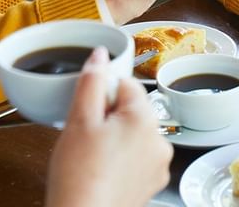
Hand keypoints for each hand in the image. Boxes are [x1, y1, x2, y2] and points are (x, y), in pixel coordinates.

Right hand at [45, 48, 172, 206]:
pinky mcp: (151, 183)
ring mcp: (158, 164)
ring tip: (92, 156)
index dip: (102, 93)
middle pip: (132, 109)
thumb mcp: (79, 120)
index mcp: (145, 119)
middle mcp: (159, 140)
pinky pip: (136, 157)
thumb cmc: (80, 177)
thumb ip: (92, 81)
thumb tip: (101, 55)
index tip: (88, 110)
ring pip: (134, 133)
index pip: (127, 84)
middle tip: (86, 136)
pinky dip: (121, 159)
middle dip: (108, 116)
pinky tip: (102, 170)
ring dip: (115, 137)